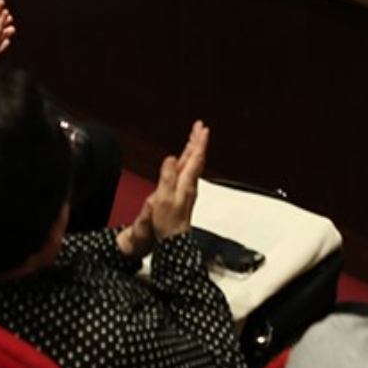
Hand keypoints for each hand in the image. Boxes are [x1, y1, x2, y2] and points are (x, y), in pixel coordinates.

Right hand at [119, 121, 208, 255]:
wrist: (173, 240)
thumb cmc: (168, 222)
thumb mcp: (164, 197)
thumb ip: (167, 177)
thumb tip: (171, 158)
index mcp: (186, 182)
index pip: (195, 158)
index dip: (199, 142)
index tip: (203, 129)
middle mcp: (189, 184)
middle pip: (196, 158)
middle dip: (198, 141)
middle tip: (200, 127)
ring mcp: (187, 188)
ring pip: (194, 164)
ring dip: (194, 149)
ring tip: (194, 138)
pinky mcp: (183, 193)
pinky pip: (189, 171)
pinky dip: (189, 160)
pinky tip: (186, 160)